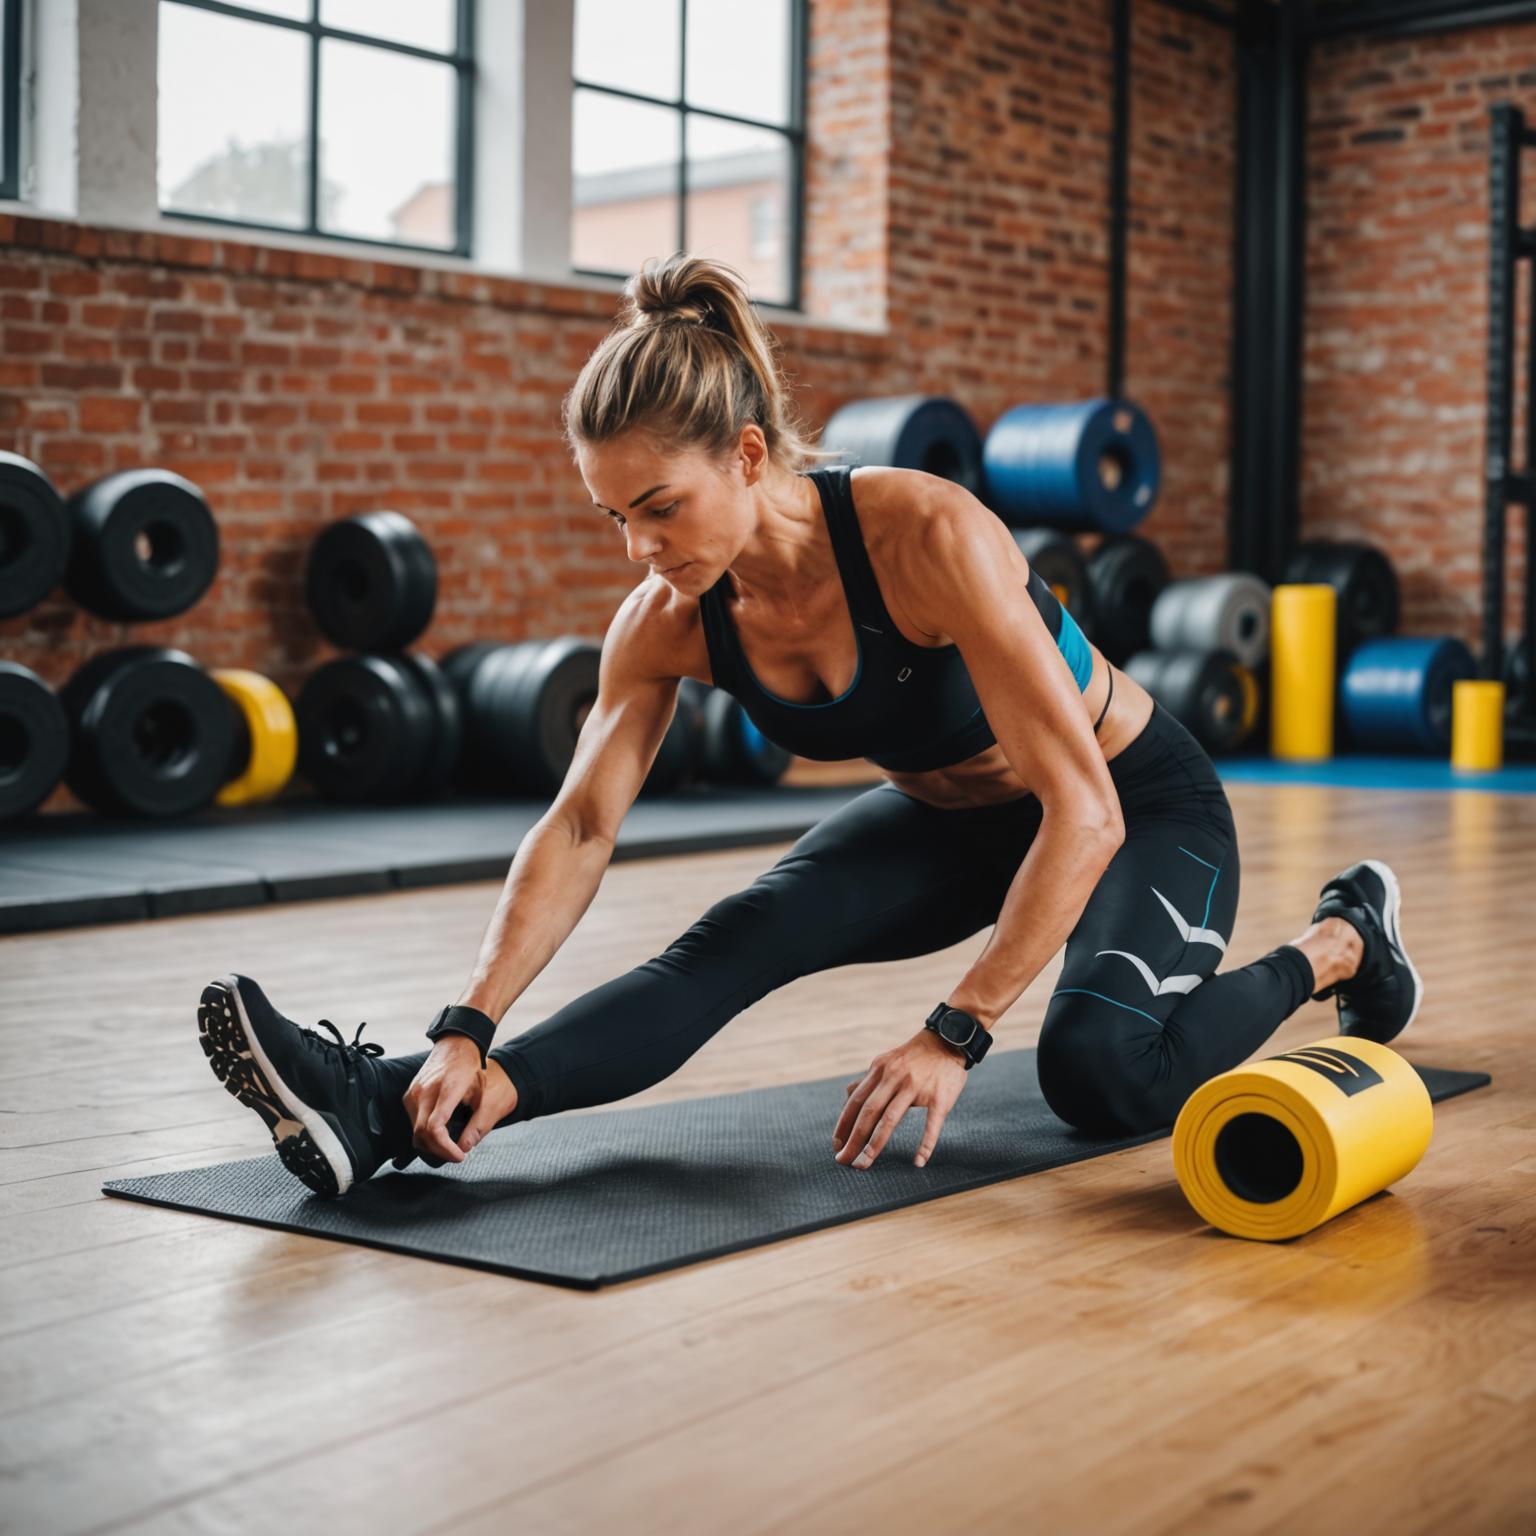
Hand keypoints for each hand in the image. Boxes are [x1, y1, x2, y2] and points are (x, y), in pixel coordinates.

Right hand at [398, 1035, 486, 1167]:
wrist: (455, 1043)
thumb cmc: (470, 1068)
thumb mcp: (482, 1094)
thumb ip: (477, 1123)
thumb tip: (466, 1148)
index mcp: (447, 1089)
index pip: (435, 1128)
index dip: (446, 1148)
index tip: (460, 1155)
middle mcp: (425, 1091)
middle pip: (421, 1135)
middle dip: (439, 1152)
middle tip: (455, 1155)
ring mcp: (414, 1092)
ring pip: (414, 1131)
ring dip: (430, 1145)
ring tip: (449, 1146)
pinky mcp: (408, 1094)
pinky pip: (412, 1122)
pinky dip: (424, 1133)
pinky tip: (439, 1134)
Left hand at [833, 1029, 970, 1171]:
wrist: (948, 1040)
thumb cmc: (915, 1056)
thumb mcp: (887, 1061)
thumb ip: (869, 1080)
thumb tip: (847, 1095)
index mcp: (879, 1069)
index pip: (856, 1101)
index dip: (844, 1124)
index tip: (836, 1145)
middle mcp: (894, 1077)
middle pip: (869, 1112)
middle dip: (853, 1139)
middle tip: (843, 1161)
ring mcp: (917, 1087)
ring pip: (891, 1119)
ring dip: (874, 1145)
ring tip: (863, 1164)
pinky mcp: (939, 1097)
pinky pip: (931, 1124)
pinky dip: (925, 1144)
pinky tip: (918, 1162)